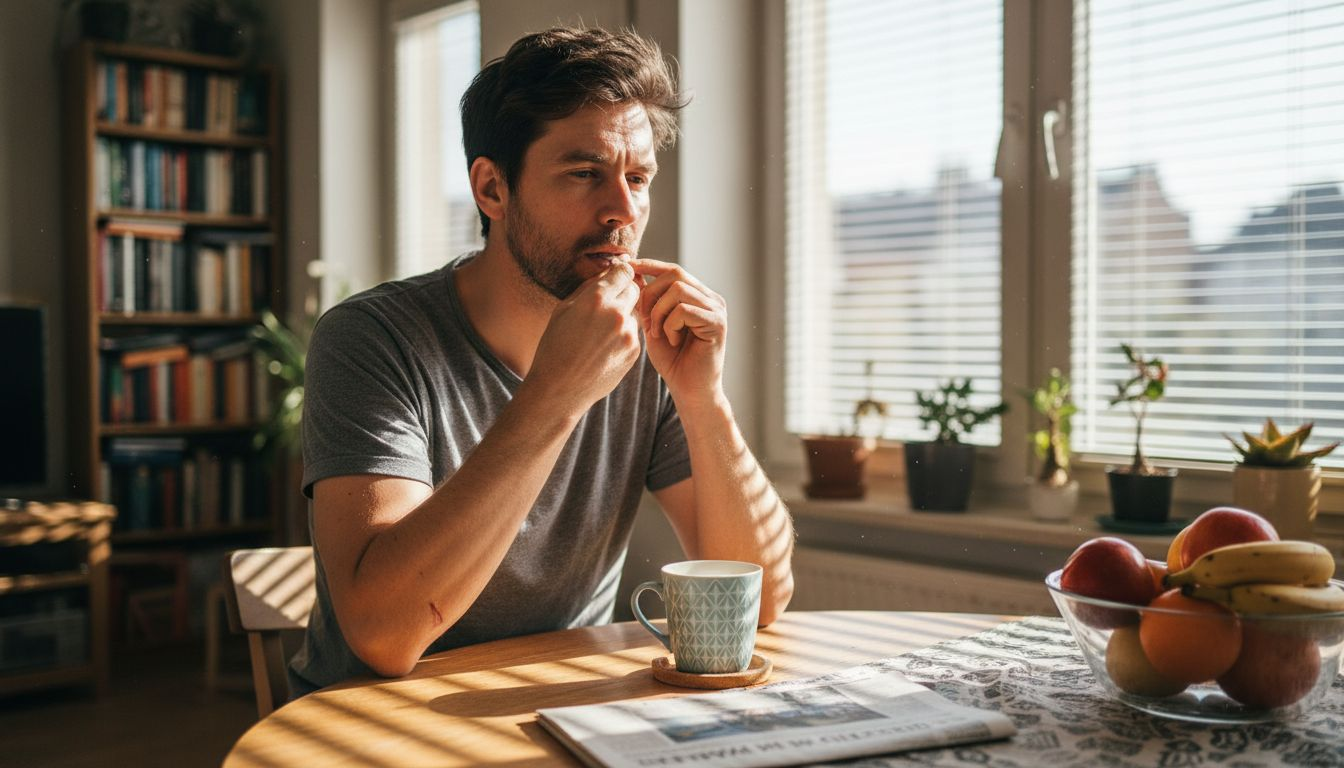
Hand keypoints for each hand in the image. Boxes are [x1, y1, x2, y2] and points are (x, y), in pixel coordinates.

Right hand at [527, 263, 642, 416]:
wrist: (559, 389)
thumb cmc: (555, 346)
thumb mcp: (563, 309)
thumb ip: (589, 288)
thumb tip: (608, 272)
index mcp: (596, 298)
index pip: (623, 271)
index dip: (620, 272)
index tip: (615, 277)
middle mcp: (616, 313)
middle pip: (635, 289)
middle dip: (624, 292)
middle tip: (608, 304)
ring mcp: (628, 333)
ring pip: (634, 313)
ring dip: (622, 316)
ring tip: (598, 334)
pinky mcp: (634, 351)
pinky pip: (633, 334)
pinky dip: (622, 336)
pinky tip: (603, 349)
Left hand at [630, 259, 726, 410]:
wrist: (690, 391)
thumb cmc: (672, 361)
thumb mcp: (653, 325)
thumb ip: (648, 302)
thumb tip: (633, 274)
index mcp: (697, 296)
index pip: (672, 270)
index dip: (649, 265)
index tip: (627, 267)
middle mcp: (710, 298)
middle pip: (675, 273)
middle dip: (651, 293)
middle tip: (645, 320)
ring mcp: (716, 309)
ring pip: (678, 289)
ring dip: (659, 311)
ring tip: (658, 334)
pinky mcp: (718, 323)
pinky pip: (684, 310)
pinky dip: (670, 325)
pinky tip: (672, 342)